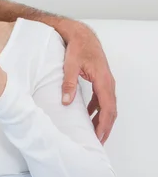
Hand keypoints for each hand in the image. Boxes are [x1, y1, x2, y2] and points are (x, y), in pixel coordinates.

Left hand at [59, 20, 116, 143]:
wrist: (82, 34)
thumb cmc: (78, 47)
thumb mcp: (70, 64)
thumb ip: (68, 83)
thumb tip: (66, 101)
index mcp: (103, 81)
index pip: (108, 108)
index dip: (104, 124)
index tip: (99, 137)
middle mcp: (108, 83)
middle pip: (110, 110)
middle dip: (105, 127)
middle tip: (97, 141)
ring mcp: (105, 82)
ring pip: (108, 106)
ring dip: (102, 119)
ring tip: (93, 133)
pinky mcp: (100, 80)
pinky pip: (102, 99)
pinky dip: (98, 110)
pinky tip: (89, 116)